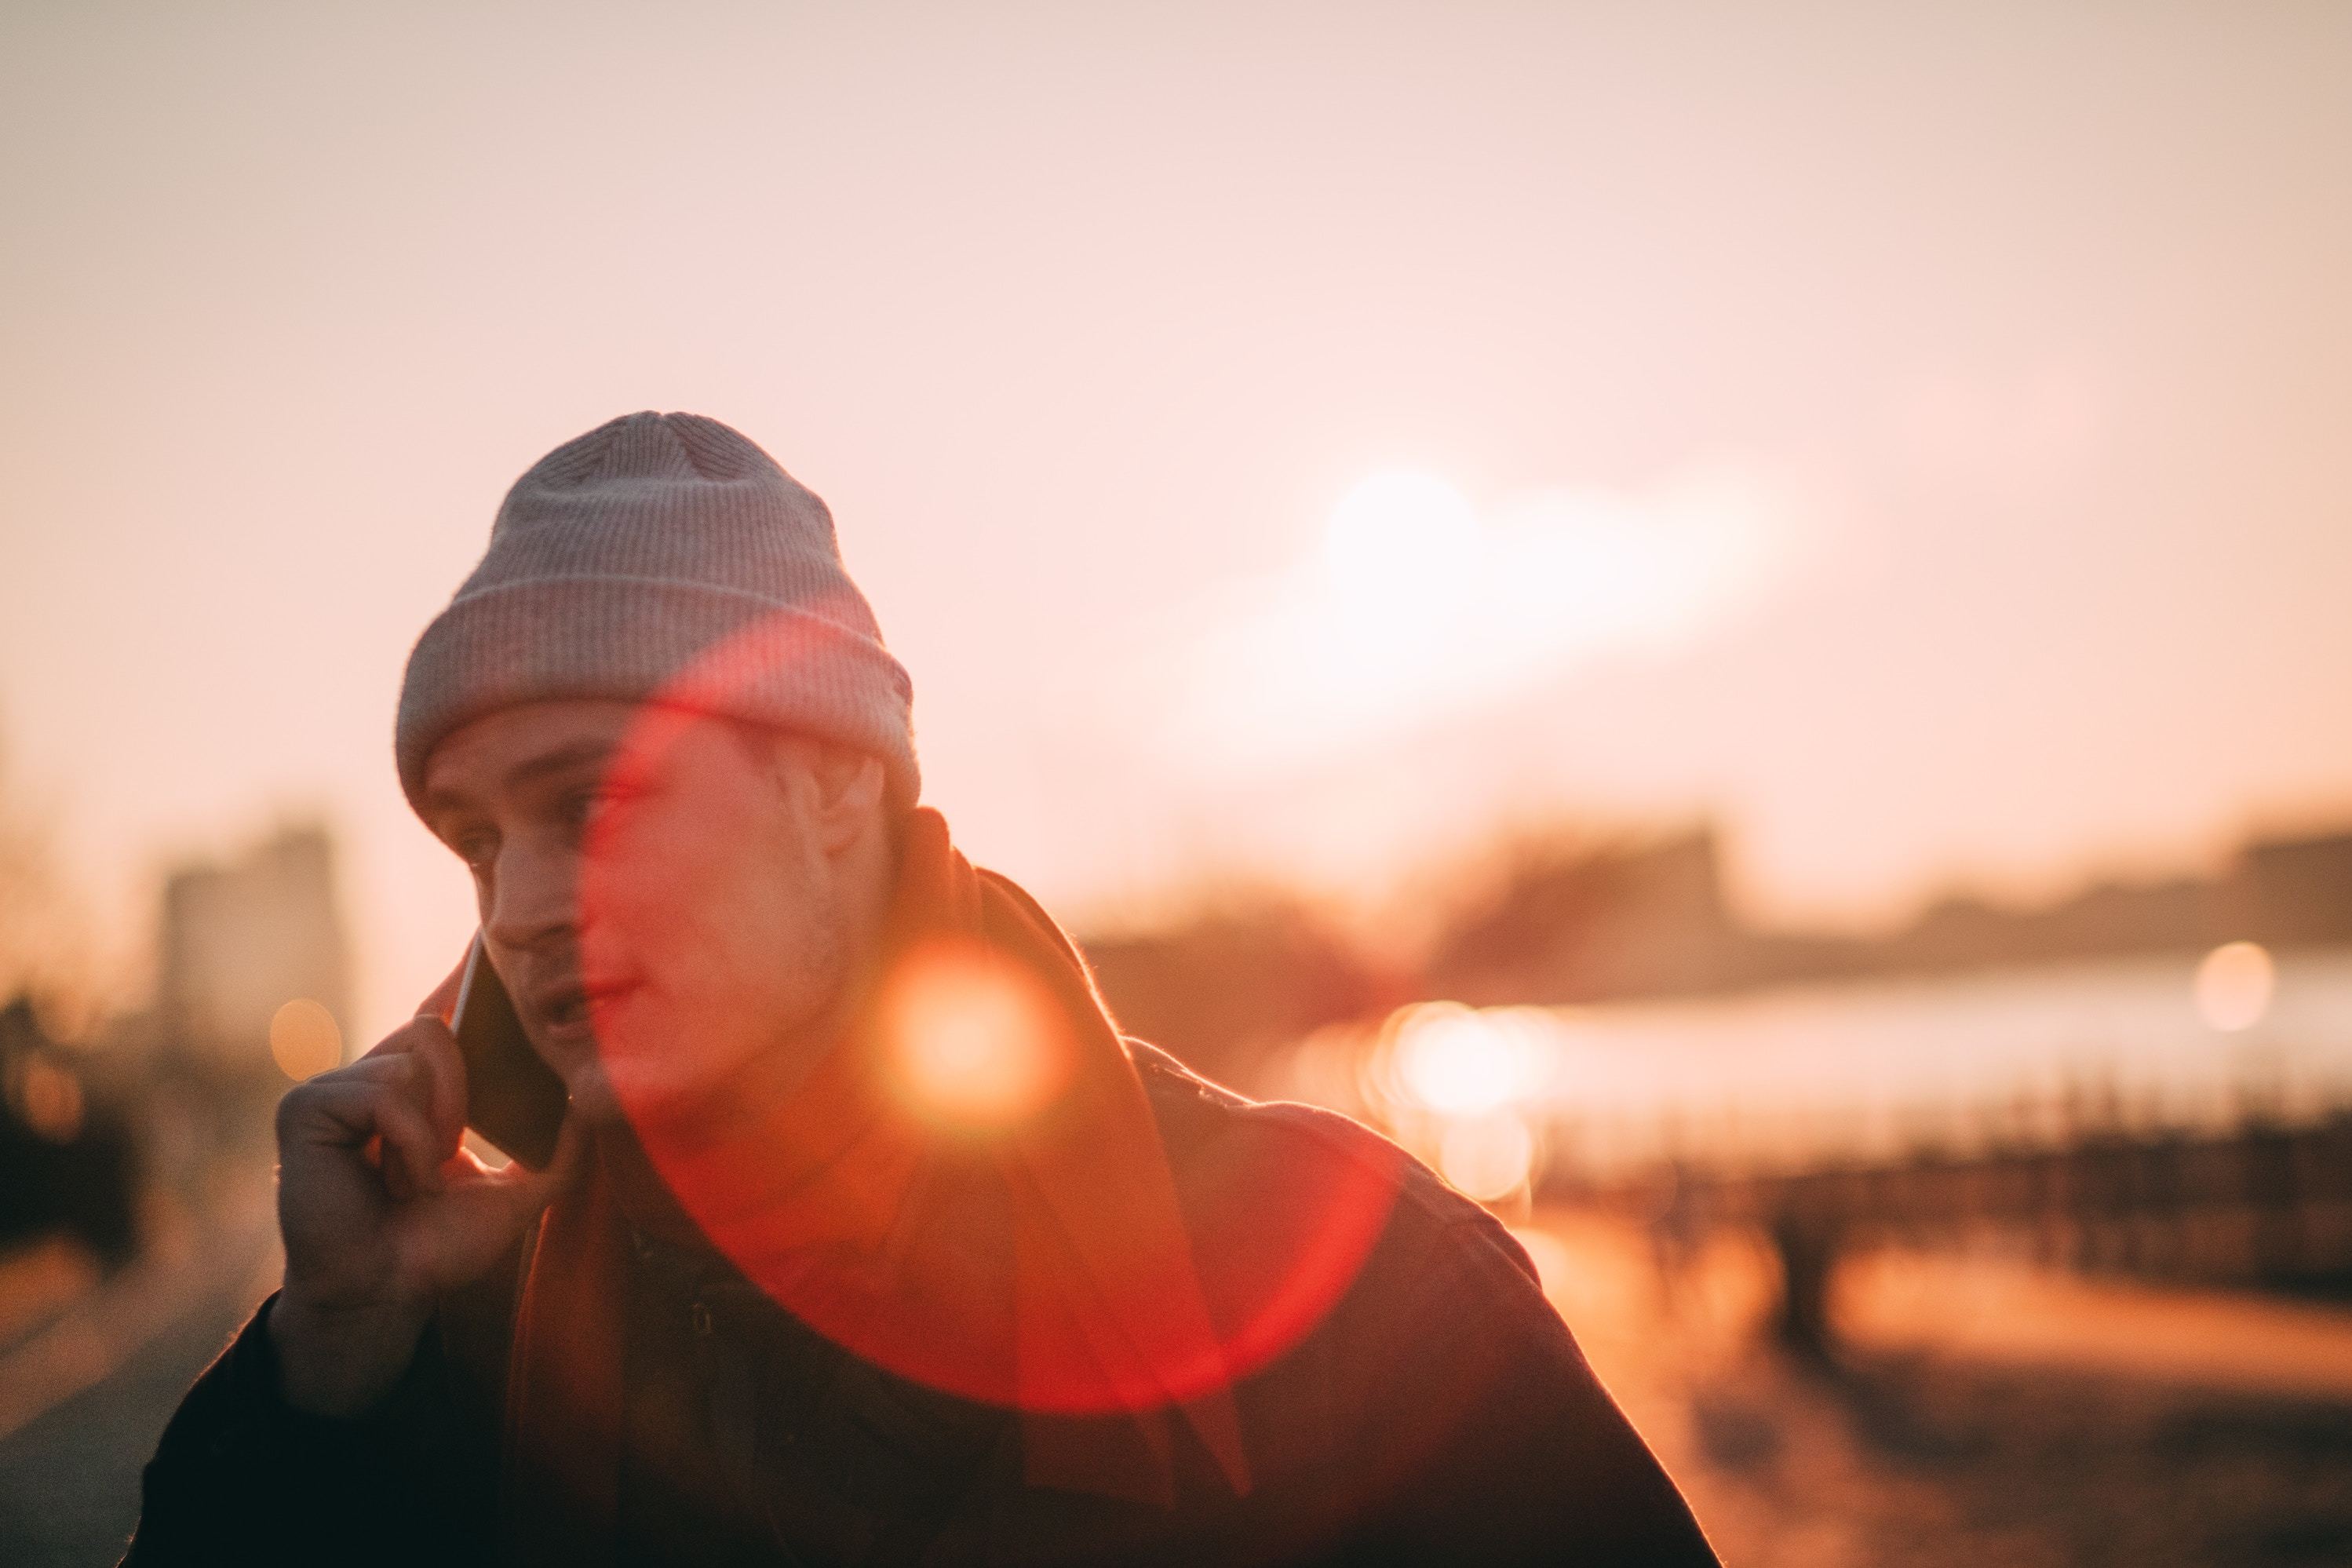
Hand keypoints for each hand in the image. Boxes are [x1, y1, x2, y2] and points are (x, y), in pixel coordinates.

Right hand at [267, 1013, 586, 1415]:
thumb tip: (594, 1105)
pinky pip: (382, 1092)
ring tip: (415, 1181)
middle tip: (453, 1152)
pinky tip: (396, 1183)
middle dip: (460, 1093)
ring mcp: (333, 1090)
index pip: (440, 1019)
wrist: (386, 1294)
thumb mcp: (517, 1193)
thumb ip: (560, 1152)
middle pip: (432, 1030)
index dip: (462, 994)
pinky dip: (408, 1141)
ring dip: (432, 1133)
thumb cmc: (439, 1247)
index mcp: (411, 1090)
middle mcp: (370, 1080)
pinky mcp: (304, 1108)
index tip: (486, 969)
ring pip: (411, 1062)